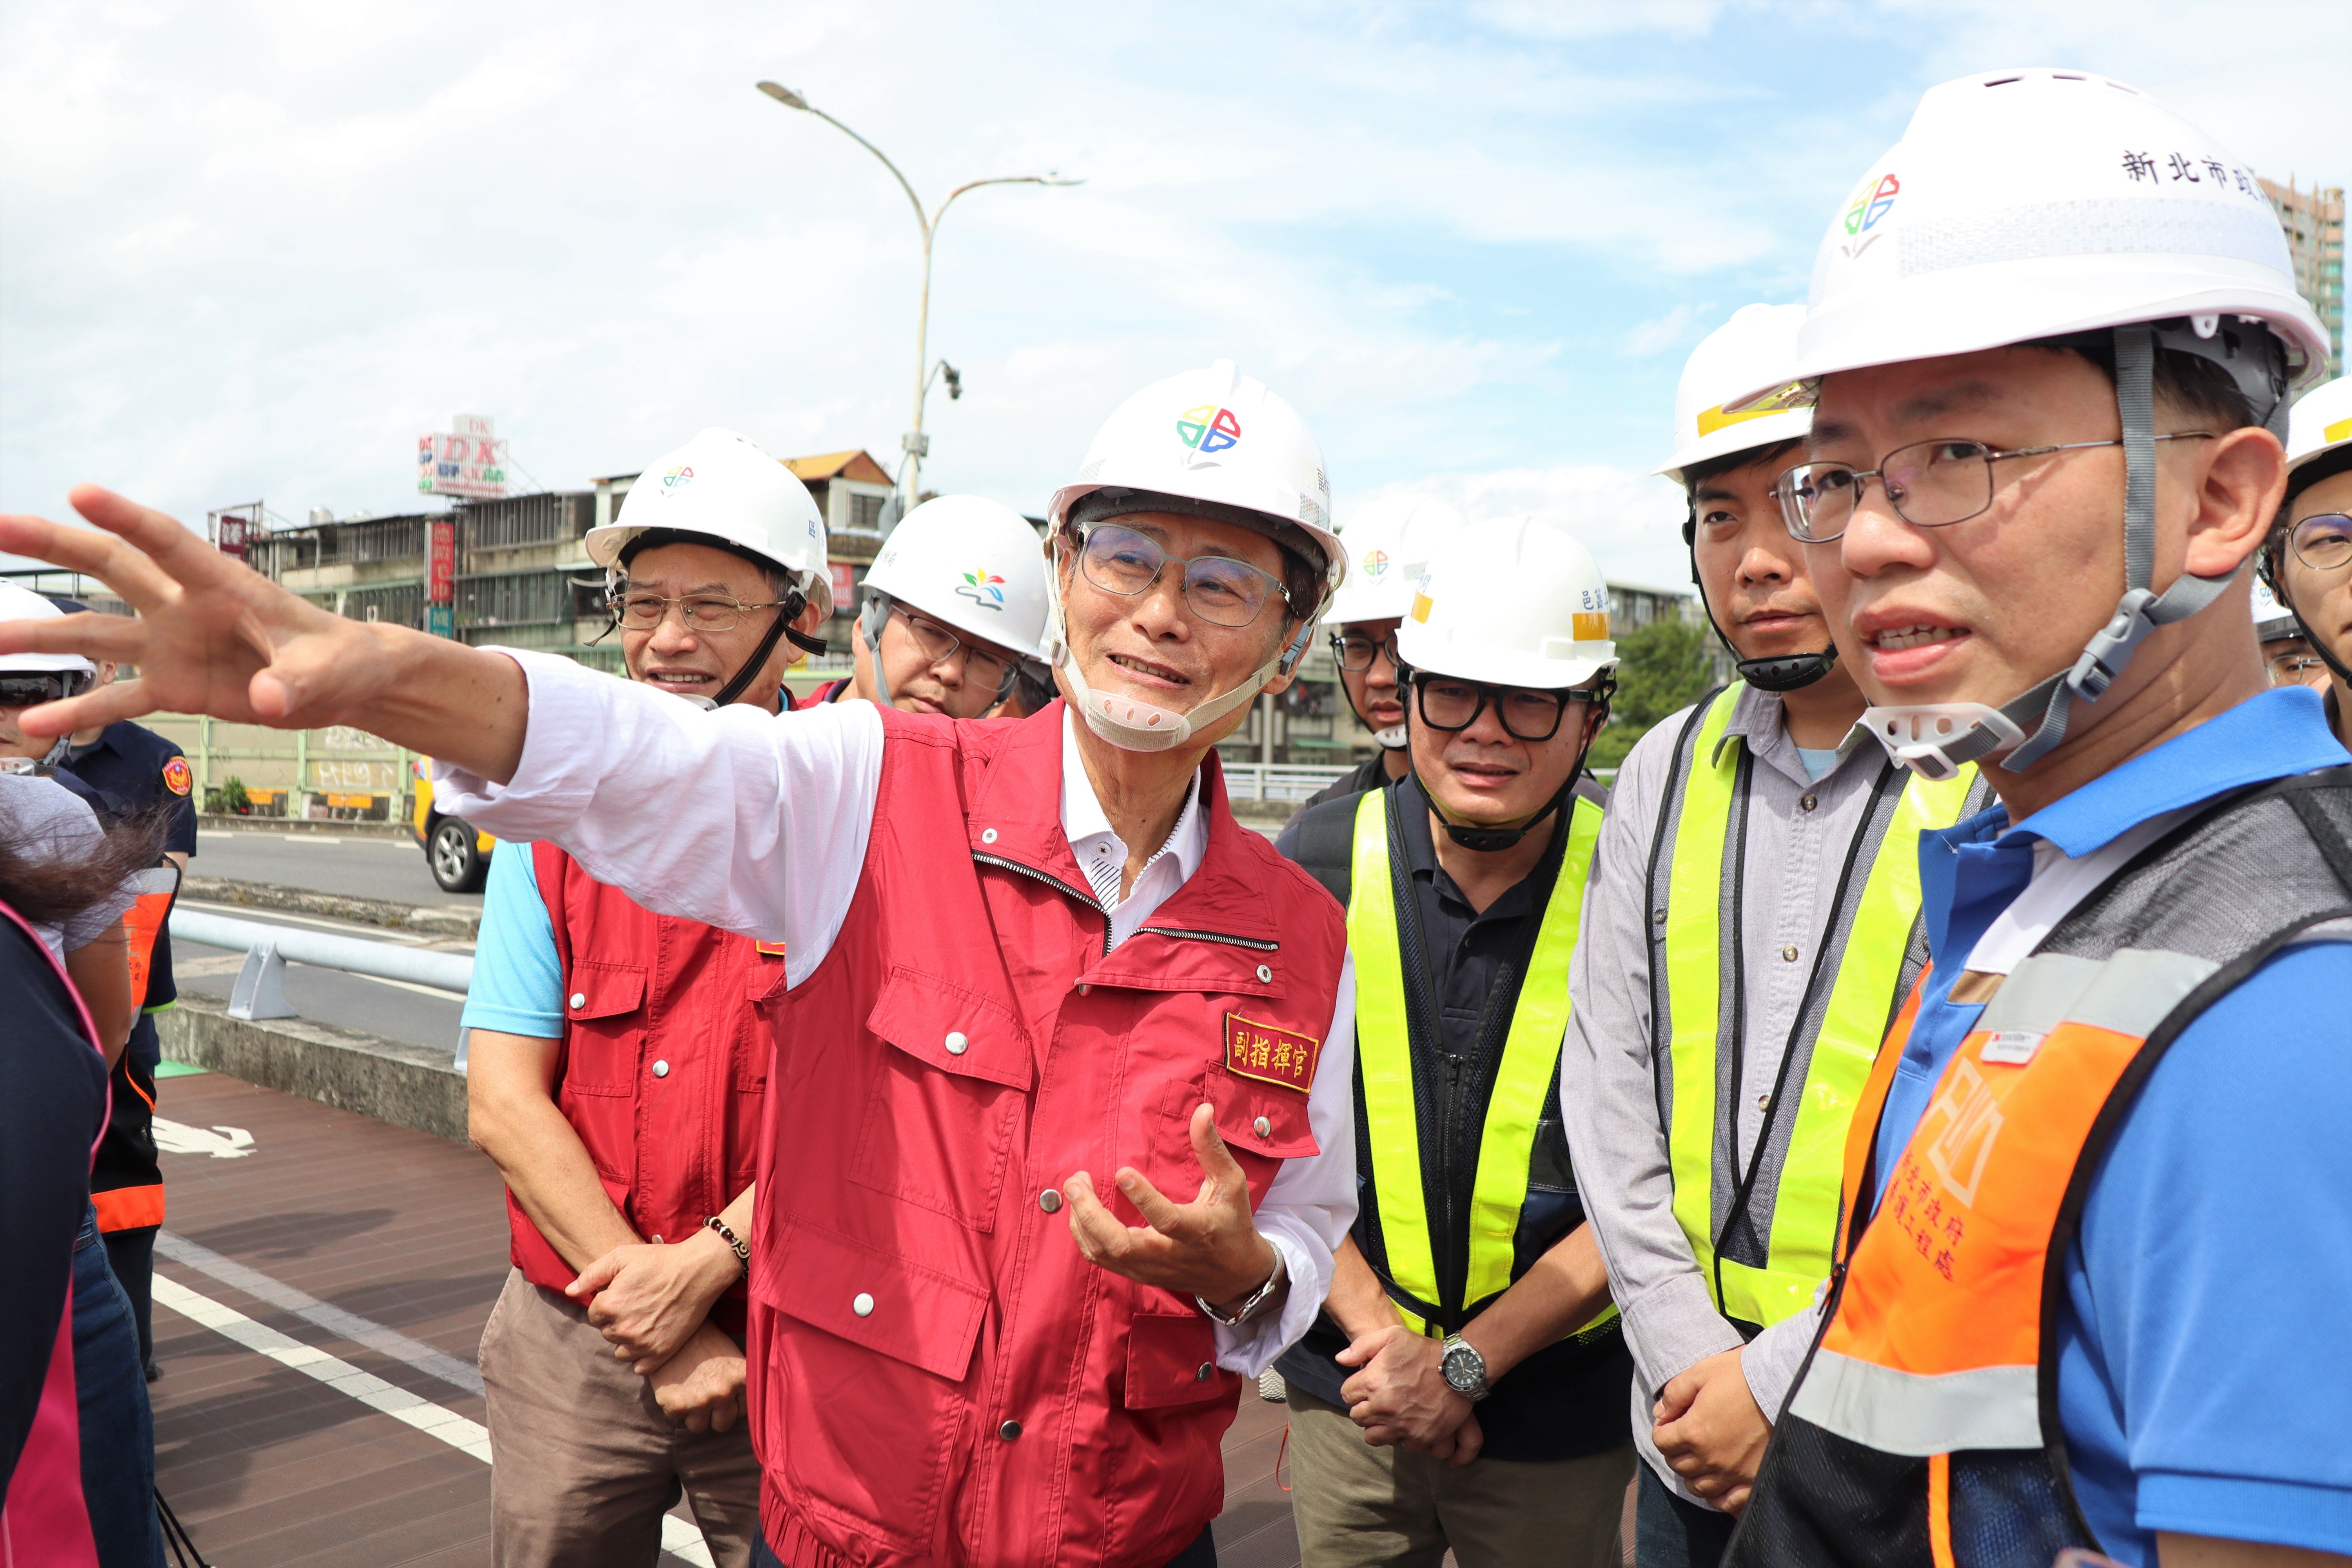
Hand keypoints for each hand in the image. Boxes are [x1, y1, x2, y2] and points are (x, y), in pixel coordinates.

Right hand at [0, 487, 390, 737]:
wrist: (341, 684)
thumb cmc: (339, 661)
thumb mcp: (329, 671)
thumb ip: (296, 682)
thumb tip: (270, 700)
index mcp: (224, 585)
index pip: (168, 542)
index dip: (125, 517)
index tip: (78, 491)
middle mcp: (185, 607)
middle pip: (111, 568)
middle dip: (55, 545)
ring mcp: (171, 645)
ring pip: (94, 633)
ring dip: (40, 635)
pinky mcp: (173, 686)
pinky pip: (116, 700)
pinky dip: (78, 713)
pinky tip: (31, 726)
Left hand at [569, 1229, 741, 1372]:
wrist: (698, 1271)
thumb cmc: (659, 1260)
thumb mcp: (622, 1257)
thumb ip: (591, 1275)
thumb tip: (570, 1291)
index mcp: (609, 1305)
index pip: (594, 1315)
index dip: (608, 1303)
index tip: (625, 1294)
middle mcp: (623, 1329)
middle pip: (607, 1333)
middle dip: (617, 1321)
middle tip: (638, 1304)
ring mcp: (642, 1343)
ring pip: (621, 1351)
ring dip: (628, 1339)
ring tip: (645, 1320)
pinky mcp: (661, 1352)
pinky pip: (639, 1366)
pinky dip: (642, 1356)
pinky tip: (652, 1337)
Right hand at [648, 1321, 745, 1433]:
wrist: (671, 1328)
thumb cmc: (704, 1339)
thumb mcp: (732, 1355)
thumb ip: (740, 1381)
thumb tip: (742, 1404)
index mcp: (742, 1378)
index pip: (744, 1410)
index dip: (733, 1403)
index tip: (724, 1394)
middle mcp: (724, 1393)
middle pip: (723, 1423)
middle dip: (714, 1413)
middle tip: (704, 1395)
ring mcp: (699, 1402)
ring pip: (699, 1426)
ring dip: (694, 1413)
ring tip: (688, 1390)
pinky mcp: (675, 1406)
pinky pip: (676, 1417)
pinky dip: (673, 1405)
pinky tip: (674, 1384)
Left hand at [1063, 1103, 1280, 1306]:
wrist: (1233, 1275)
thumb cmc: (1232, 1222)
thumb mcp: (1231, 1184)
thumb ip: (1212, 1148)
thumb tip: (1203, 1110)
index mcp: (1197, 1231)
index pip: (1166, 1219)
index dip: (1143, 1198)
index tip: (1122, 1171)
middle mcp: (1170, 1254)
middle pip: (1122, 1245)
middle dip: (1092, 1214)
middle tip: (1077, 1181)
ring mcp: (1150, 1268)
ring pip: (1104, 1254)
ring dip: (1081, 1221)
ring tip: (1075, 1188)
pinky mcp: (1137, 1274)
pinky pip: (1101, 1259)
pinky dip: (1083, 1235)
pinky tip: (1079, 1209)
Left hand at [1334, 1323, 1476, 1461]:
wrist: (1459, 1370)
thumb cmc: (1424, 1351)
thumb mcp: (1392, 1336)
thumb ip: (1362, 1346)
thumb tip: (1341, 1359)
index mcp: (1373, 1382)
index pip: (1346, 1395)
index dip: (1355, 1389)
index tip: (1365, 1386)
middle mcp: (1383, 1407)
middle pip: (1357, 1417)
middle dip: (1364, 1408)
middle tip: (1376, 1401)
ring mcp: (1401, 1425)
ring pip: (1373, 1436)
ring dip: (1377, 1426)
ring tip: (1387, 1415)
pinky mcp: (1419, 1437)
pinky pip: (1399, 1444)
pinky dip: (1401, 1436)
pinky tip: (1406, 1423)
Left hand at [1653, 1348, 1770, 1514]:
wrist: (1787, 1386)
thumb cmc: (1744, 1376)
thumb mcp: (1702, 1372)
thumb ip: (1675, 1393)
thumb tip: (1660, 1411)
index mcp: (1694, 1431)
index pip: (1662, 1442)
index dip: (1662, 1430)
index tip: (1670, 1422)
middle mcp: (1711, 1458)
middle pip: (1678, 1466)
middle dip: (1676, 1451)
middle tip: (1685, 1438)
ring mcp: (1734, 1473)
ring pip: (1700, 1488)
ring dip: (1694, 1475)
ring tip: (1701, 1460)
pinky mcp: (1755, 1480)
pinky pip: (1730, 1503)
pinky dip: (1720, 1498)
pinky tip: (1720, 1486)